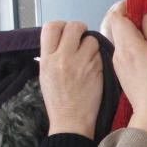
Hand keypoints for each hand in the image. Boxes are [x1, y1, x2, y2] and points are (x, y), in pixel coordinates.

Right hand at [39, 20, 102, 138]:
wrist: (71, 121)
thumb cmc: (59, 102)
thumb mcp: (45, 75)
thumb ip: (51, 55)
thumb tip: (60, 40)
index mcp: (46, 59)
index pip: (51, 27)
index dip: (61, 25)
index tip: (66, 30)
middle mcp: (63, 58)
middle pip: (73, 26)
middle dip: (80, 28)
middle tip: (82, 36)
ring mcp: (81, 63)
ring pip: (91, 39)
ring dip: (92, 45)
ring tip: (88, 57)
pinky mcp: (97, 70)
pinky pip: (100, 54)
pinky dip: (99, 58)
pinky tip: (94, 68)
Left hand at [104, 0, 146, 146]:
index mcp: (128, 45)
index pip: (115, 15)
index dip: (126, 6)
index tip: (141, 5)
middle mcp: (118, 52)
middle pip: (115, 25)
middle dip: (129, 16)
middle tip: (146, 16)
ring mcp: (117, 62)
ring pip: (118, 37)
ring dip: (131, 30)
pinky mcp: (120, 70)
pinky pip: (122, 49)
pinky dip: (131, 43)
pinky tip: (145, 48)